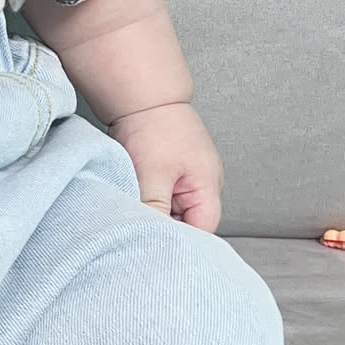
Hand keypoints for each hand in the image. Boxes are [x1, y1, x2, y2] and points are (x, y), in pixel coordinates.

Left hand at [108, 102, 223, 231]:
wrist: (141, 96)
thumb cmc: (153, 127)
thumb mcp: (152, 176)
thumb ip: (155, 211)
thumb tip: (151, 238)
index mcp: (209, 187)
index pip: (202, 232)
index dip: (180, 243)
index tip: (155, 249)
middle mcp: (204, 185)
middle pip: (188, 224)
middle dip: (166, 230)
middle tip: (140, 234)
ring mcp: (188, 178)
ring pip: (173, 212)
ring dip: (155, 214)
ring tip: (136, 214)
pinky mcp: (171, 173)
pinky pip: (164, 198)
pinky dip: (150, 202)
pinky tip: (135, 201)